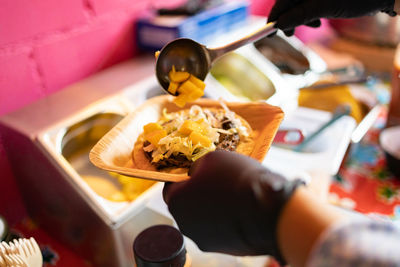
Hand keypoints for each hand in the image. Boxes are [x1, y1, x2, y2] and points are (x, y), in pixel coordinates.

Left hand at [163, 150, 302, 261]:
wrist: (267, 209)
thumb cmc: (237, 178)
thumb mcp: (213, 158)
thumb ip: (198, 166)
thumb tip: (196, 172)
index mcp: (176, 200)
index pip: (171, 188)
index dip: (184, 178)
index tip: (196, 173)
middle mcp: (184, 224)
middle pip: (186, 205)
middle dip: (198, 194)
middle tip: (216, 183)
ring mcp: (202, 238)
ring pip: (202, 219)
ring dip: (211, 209)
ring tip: (232, 196)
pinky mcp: (222, 248)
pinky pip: (218, 230)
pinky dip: (225, 221)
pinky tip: (240, 210)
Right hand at [268, 0, 395, 35]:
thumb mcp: (324, 7)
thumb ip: (300, 14)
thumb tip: (280, 23)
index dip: (275, 15)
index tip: (269, 31)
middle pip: (290, 2)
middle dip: (289, 18)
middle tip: (289, 34)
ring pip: (299, 4)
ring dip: (301, 18)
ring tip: (313, 25)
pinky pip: (309, 4)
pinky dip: (311, 14)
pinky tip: (318, 20)